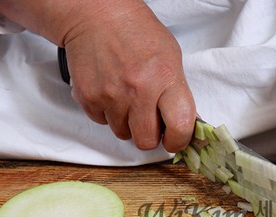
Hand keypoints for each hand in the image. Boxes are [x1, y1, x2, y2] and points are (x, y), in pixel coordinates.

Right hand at [61, 1, 195, 151]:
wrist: (96, 15)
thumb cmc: (137, 33)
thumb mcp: (171, 57)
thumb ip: (179, 93)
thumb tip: (187, 125)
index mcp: (165, 77)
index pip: (180, 126)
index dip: (179, 140)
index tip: (175, 139)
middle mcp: (138, 89)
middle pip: (146, 141)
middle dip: (150, 135)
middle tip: (150, 120)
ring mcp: (111, 95)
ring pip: (123, 133)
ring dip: (127, 123)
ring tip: (128, 98)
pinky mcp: (88, 97)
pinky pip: (102, 122)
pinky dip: (108, 113)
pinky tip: (111, 92)